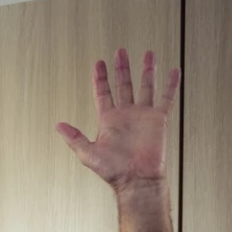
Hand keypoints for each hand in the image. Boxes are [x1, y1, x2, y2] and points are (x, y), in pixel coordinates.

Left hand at [56, 49, 178, 192]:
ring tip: (147, 54)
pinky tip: (173, 72)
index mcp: (109, 120)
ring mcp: (143, 115)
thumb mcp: (87, 153)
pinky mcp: (158, 120)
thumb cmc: (112, 170)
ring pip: (145, 86)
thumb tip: (58, 125)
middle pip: (123, 85)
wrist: (136, 179)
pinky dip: (170, 85)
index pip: (103, 93)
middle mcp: (126, 115)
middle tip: (120, 52)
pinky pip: (166, 98)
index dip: (101, 78)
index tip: (99, 63)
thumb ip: (74, 137)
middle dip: (121, 68)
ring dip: (146, 70)